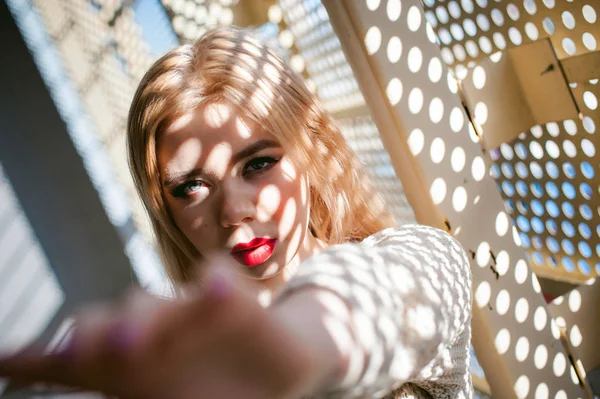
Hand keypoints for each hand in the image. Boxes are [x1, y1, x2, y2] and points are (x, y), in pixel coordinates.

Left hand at [0, 266, 338, 398]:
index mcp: (126, 369)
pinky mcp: (229, 294)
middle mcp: (148, 332)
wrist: (272, 376)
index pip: (69, 363)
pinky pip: (217, 280)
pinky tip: (215, 283)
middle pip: (103, 326)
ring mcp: (188, 311)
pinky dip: (215, 284)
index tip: (1, 362)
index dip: (34, 359)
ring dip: (142, 320)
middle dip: (89, 337)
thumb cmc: (215, 395)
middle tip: (80, 355)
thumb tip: (92, 353)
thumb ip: (130, 383)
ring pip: (153, 307)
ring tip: (127, 342)